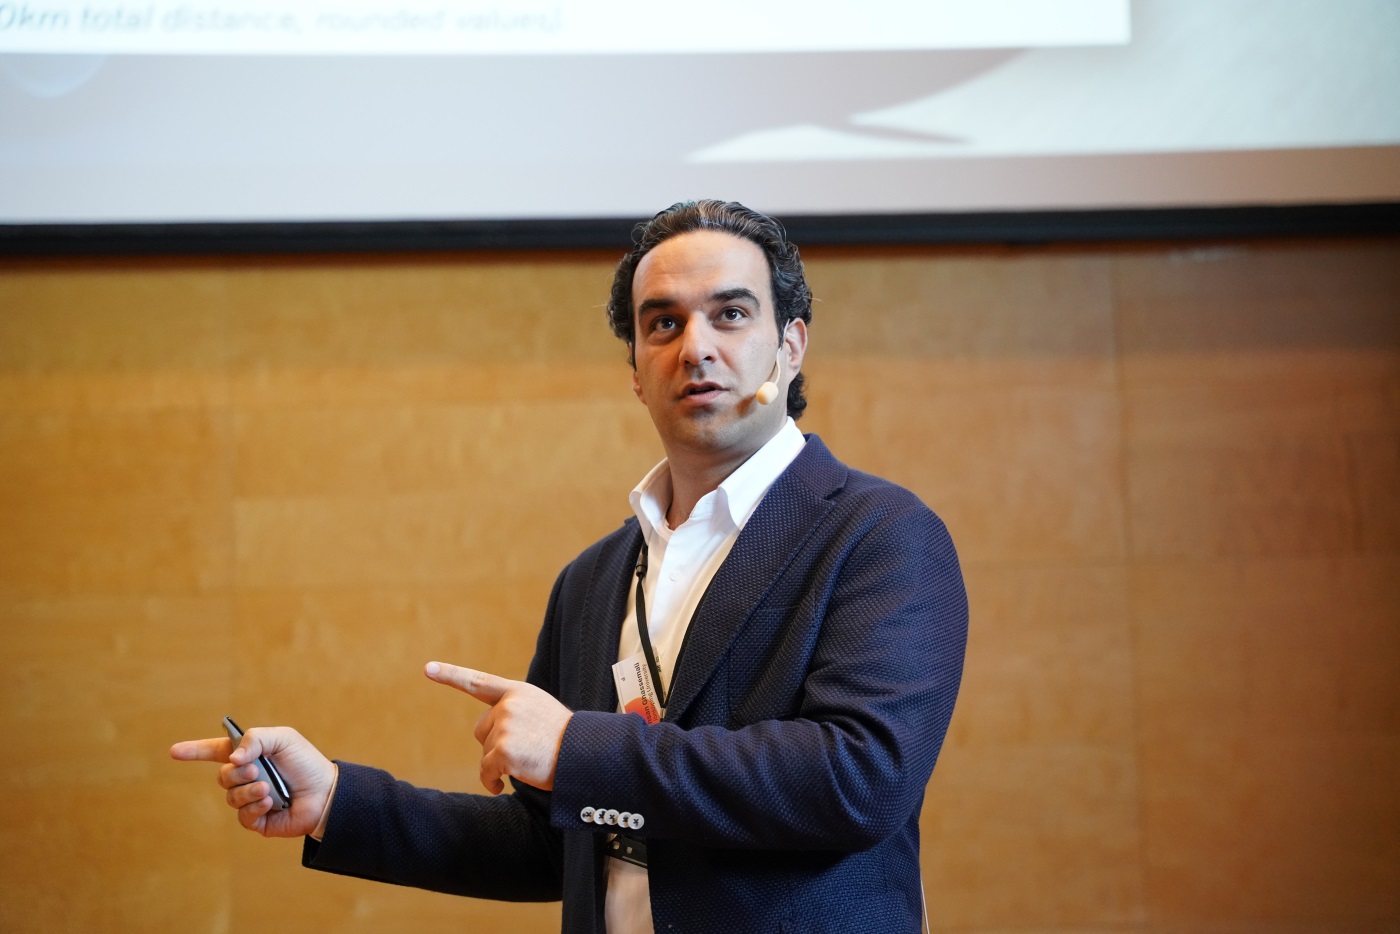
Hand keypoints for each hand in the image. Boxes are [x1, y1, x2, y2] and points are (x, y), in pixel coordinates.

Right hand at [170, 726, 336, 837]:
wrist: (326, 793)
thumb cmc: (306, 763)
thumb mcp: (284, 739)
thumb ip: (255, 739)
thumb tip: (232, 759)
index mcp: (250, 755)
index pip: (215, 752)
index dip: (194, 751)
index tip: (174, 751)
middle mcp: (247, 777)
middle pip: (223, 776)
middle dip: (236, 774)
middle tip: (256, 771)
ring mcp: (250, 799)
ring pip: (231, 797)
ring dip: (248, 792)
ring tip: (268, 789)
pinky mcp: (258, 820)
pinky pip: (243, 817)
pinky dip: (254, 808)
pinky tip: (270, 803)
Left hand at [425, 661, 572, 793]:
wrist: (583, 756)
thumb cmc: (566, 739)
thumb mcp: (541, 711)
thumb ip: (515, 710)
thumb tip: (486, 732)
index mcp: (519, 692)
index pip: (479, 681)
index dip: (451, 675)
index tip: (428, 668)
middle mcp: (508, 705)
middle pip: (482, 730)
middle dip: (496, 743)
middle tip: (525, 749)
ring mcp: (505, 727)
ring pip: (484, 751)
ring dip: (499, 762)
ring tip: (528, 760)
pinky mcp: (502, 751)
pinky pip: (485, 771)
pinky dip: (492, 781)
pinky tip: (504, 785)